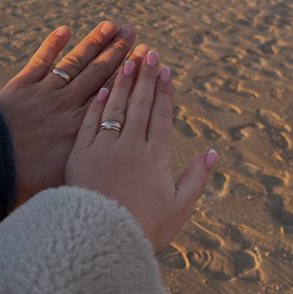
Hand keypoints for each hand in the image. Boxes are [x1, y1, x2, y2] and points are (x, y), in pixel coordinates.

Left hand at [0, 21, 147, 206]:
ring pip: (75, 62)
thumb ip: (86, 166)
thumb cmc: (24, 178)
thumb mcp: (64, 179)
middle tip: (133, 33)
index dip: (129, 74)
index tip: (143, 58)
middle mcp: (67, 104)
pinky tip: (65, 29)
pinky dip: (53, 44)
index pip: (111, 93)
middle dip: (117, 50)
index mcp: (81, 127)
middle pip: (97, 72)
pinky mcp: (23, 85)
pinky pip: (42, 60)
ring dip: (94, 42)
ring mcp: (45, 92)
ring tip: (111, 26)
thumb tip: (107, 166)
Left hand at [65, 49, 217, 252]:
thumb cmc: (143, 229)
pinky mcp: (80, 155)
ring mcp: (104, 148)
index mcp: (155, 157)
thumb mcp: (179, 208)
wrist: (100, 241)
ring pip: (115, 107)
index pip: (161, 116)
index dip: (164, 92)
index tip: (165, 70)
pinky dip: (97, 105)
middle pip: (139, 105)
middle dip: (145, 77)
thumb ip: (196, 179)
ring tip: (127, 61)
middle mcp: (130, 146)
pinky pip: (90, 123)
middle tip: (149, 53)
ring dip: (122, 82)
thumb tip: (212, 152)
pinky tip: (102, 89)